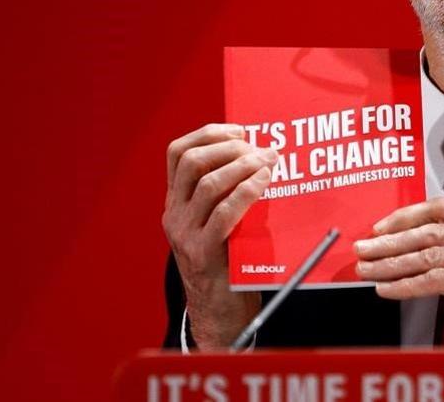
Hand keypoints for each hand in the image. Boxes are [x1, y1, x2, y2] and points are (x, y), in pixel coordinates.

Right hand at [162, 123, 275, 349]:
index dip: (209, 134)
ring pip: (208, 183)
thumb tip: (259, 154)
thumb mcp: (218, 222)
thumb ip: (226, 193)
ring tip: (269, 161)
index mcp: (175, 202)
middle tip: (261, 149)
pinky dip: (247, 191)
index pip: (178, 152)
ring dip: (244, 165)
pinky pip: (224, 213)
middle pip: (192, 161)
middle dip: (231, 147)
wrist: (219, 313)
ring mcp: (185, 234)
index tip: (241, 131)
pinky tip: (265, 183)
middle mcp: (174, 215)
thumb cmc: (228, 261)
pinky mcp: (204, 253)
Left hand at [353, 197, 443, 348]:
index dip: (407, 215)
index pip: (442, 208)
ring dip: (392, 263)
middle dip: (390, 240)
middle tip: (363, 249)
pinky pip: (437, 278)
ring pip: (430, 252)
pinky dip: (407, 285)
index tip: (380, 227)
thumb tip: (414, 261)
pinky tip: (388, 289)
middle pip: (431, 229)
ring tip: (368, 270)